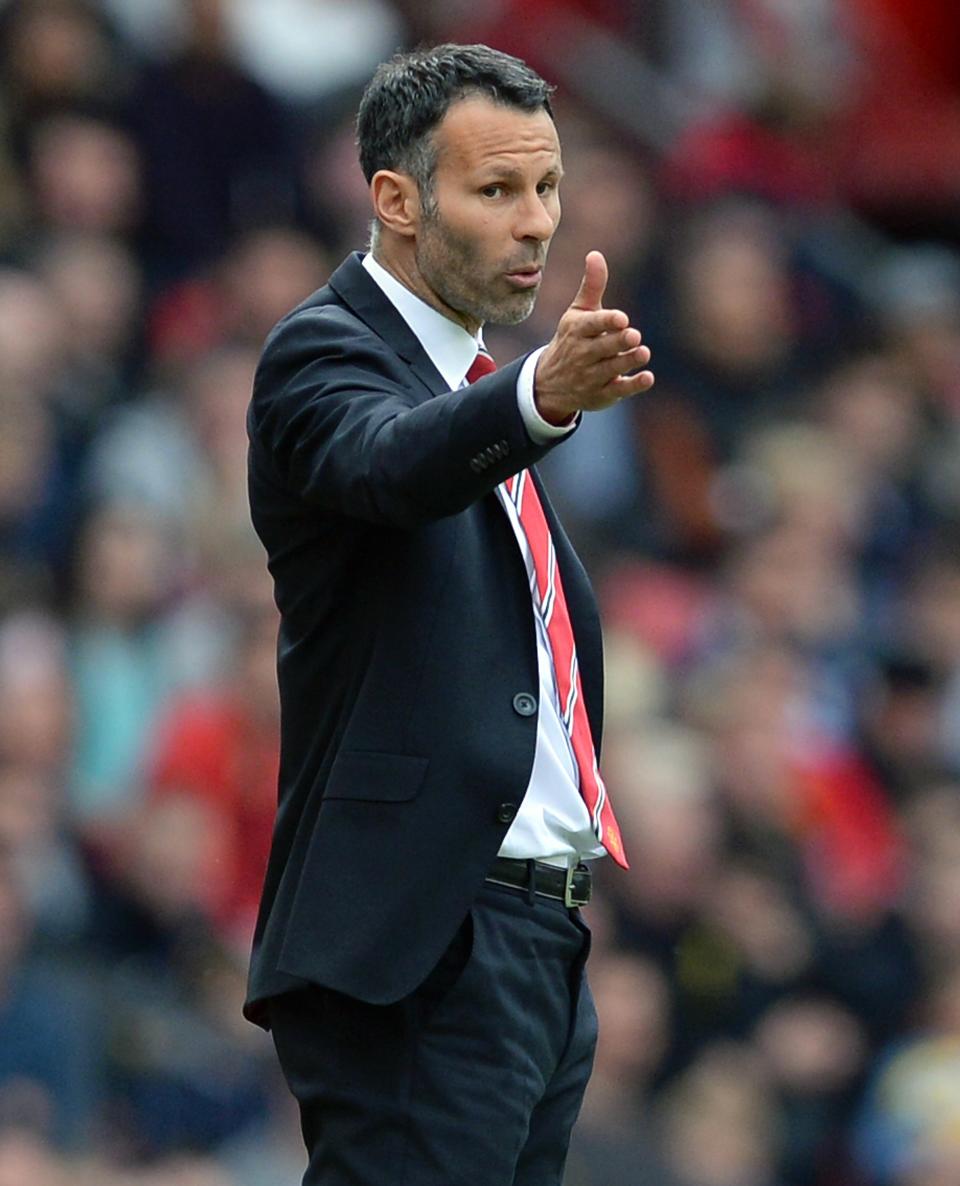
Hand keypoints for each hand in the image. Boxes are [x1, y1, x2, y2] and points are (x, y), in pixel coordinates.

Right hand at [534, 250, 653, 424]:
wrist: (549, 384)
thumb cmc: (572, 339)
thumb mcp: (578, 313)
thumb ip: (592, 286)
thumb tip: (596, 254)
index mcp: (577, 331)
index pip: (591, 325)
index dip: (606, 321)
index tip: (621, 318)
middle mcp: (582, 354)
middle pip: (601, 348)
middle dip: (617, 342)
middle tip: (634, 334)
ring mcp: (591, 376)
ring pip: (611, 369)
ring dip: (627, 362)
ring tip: (643, 353)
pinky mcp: (602, 394)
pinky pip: (618, 390)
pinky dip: (633, 385)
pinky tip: (647, 377)